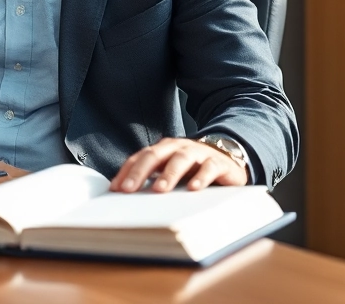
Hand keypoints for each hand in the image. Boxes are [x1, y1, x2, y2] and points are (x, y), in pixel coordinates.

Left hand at [110, 137, 247, 192]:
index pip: (140, 157)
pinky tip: (193, 188)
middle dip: (140, 172)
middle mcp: (178, 148)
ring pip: (181, 159)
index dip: (127, 172)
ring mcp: (198, 153)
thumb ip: (152, 179)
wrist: (229, 159)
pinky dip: (201, 177)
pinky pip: (209, 168)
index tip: (115, 189)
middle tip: (129, 189)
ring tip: (159, 190)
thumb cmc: (193, 169)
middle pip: (156, 155)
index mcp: (163, 149)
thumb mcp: (171, 172)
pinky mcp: (218, 163)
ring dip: (169, 174)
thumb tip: (125, 195)